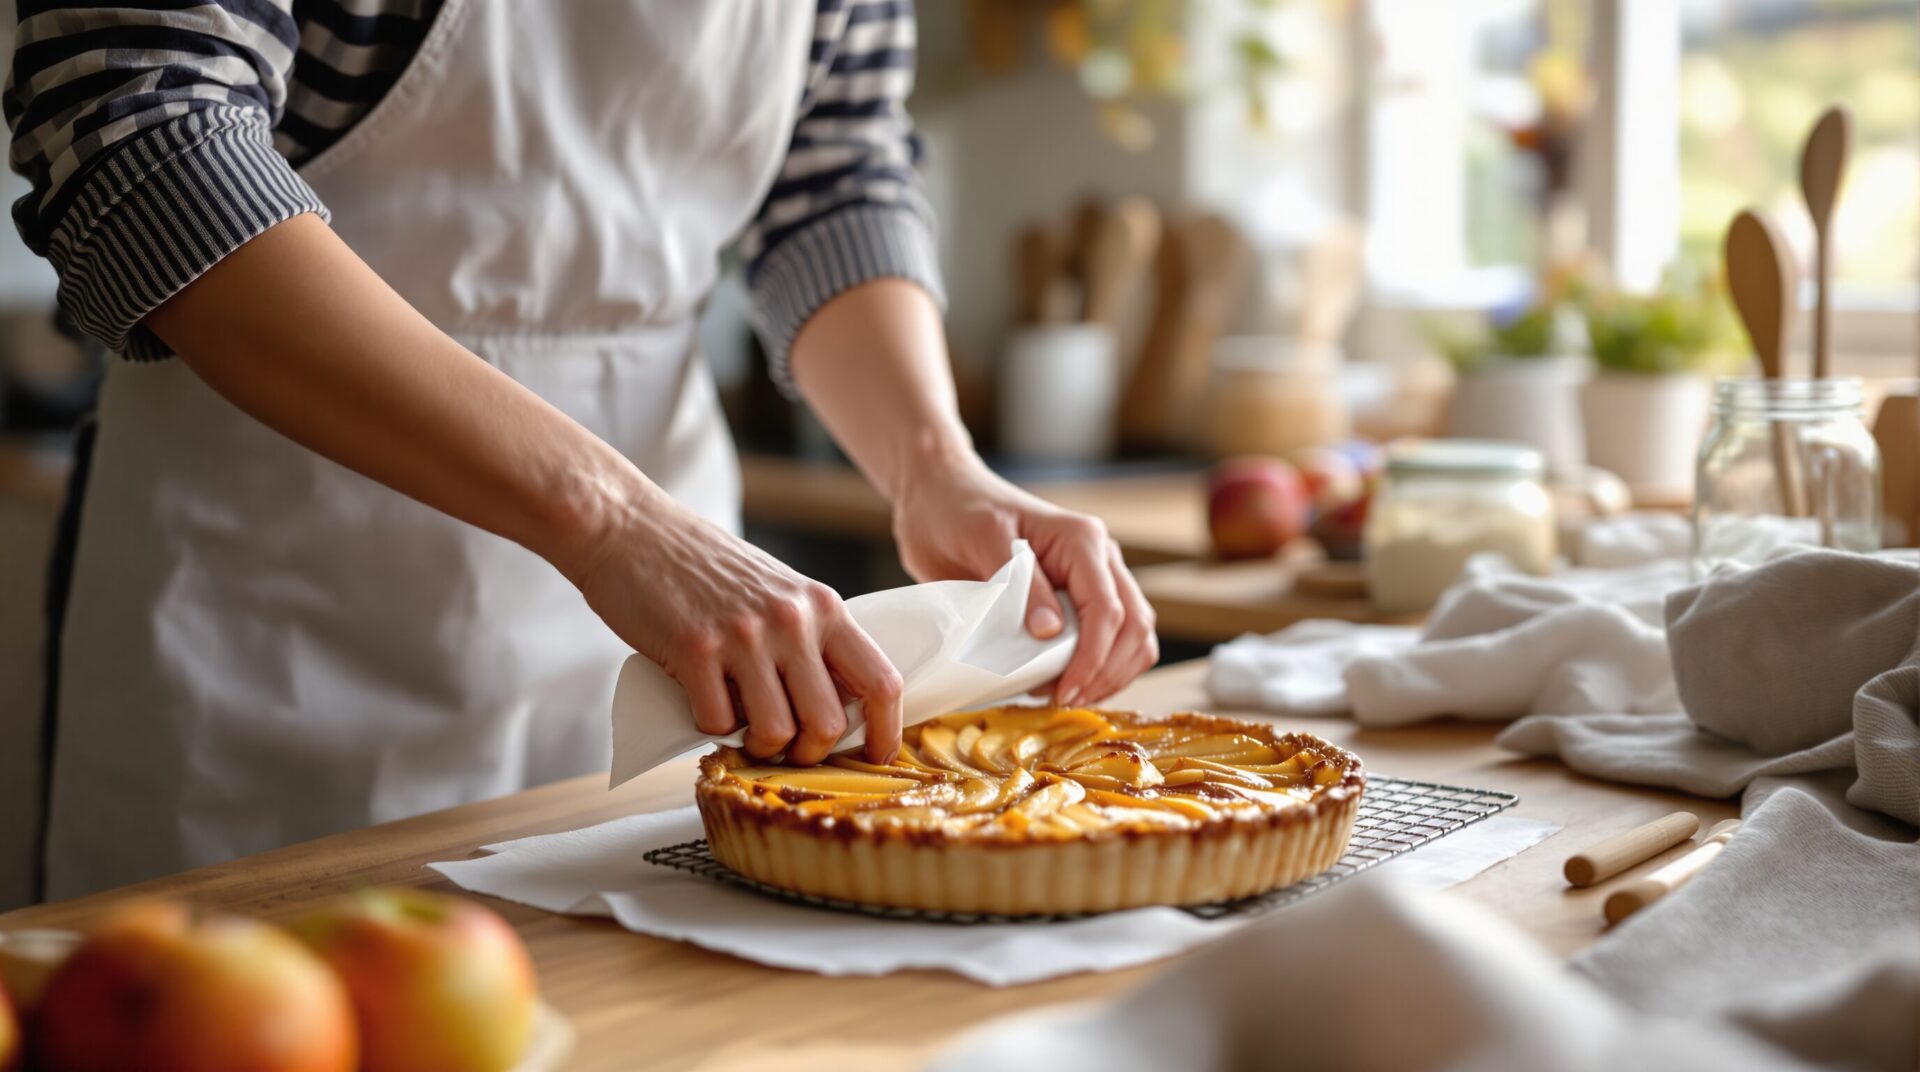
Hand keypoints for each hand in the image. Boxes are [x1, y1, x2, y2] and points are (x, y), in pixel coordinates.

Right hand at [562, 491, 902, 764]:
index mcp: (822, 607)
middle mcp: (792, 620)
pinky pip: (718, 724)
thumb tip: (836, 711)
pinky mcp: (696, 650)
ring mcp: (745, 636)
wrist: (631, 529)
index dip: (884, 733)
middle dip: (807, 752)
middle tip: (784, 746)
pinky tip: (701, 701)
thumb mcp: (778, 591)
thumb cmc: (705, 568)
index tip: (873, 758)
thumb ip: (810, 639)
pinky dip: (711, 728)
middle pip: (829, 724)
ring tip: (741, 725)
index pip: (881, 681)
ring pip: (776, 734)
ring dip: (758, 746)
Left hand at [890, 458, 1157, 705]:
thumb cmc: (957, 511)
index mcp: (1081, 540)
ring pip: (1133, 636)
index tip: (1063, 691)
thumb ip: (1021, 584)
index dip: (1092, 659)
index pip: (1108, 610)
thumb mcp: (983, 540)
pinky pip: (1111, 638)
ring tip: (1062, 695)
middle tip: (1062, 699)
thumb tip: (1050, 632)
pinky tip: (1062, 682)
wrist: (941, 497)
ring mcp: (1093, 578)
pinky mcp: (1078, 597)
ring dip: (1108, 674)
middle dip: (1105, 673)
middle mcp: (1098, 558)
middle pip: (1133, 627)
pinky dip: (1099, 668)